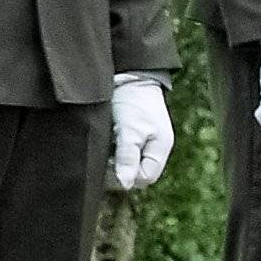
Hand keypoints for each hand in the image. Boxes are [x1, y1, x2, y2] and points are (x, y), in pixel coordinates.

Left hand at [109, 76, 174, 191]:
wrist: (129, 75)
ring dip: (113, 161)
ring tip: (102, 147)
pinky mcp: (131, 136)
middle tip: (101, 157)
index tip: (107, 166)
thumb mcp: (129, 130)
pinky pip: (122, 153)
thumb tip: (125, 185)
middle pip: (136, 174)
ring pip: (128, 164)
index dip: (125, 177)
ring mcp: (144, 142)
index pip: (144, 178)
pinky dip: (111, 152)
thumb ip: (128, 157)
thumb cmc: (132, 101)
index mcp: (160, 149)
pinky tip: (102, 142)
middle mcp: (153, 149)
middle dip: (118, 171)